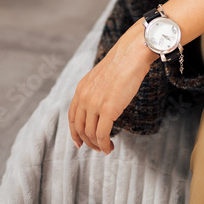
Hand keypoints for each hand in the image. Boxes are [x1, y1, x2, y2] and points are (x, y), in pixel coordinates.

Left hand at [68, 22, 153, 153]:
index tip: (79, 142)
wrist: (131, 55)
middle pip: (80, 128)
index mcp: (81, 89)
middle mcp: (84, 97)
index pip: (72, 117)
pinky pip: (102, 134)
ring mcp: (95, 104)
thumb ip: (96, 91)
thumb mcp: (101, 78)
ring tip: (107, 148)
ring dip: (98, 145)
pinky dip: (105, 145)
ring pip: (90, 134)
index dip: (74, 132)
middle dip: (88, 142)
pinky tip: (110, 147)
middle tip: (97, 148)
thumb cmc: (122, 64)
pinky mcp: (108, 110)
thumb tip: (101, 107)